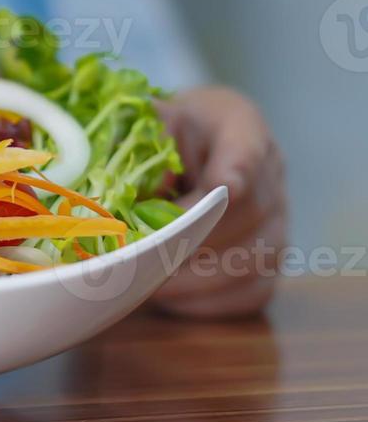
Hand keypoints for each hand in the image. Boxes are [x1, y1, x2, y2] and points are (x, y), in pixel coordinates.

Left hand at [150, 87, 287, 318]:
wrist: (187, 141)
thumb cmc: (162, 131)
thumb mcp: (151, 119)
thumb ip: (148, 142)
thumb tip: (146, 192)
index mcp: (240, 126)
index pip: (245, 152)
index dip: (233, 175)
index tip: (220, 190)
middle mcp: (271, 174)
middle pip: (246, 215)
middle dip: (192, 237)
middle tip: (143, 252)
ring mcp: (277, 220)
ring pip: (253, 259)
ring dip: (196, 276)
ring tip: (146, 280)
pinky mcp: (270, 260)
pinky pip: (252, 291)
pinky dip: (209, 301)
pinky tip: (169, 298)